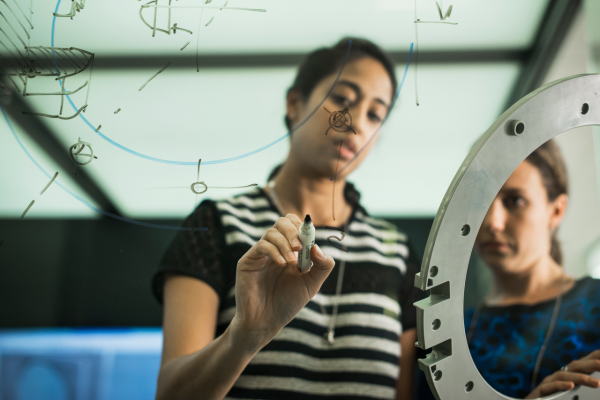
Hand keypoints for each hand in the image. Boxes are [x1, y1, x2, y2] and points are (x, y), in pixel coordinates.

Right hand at [230, 213, 335, 352]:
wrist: (265, 322)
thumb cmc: (287, 304)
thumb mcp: (311, 285)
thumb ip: (322, 266)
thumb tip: (319, 247)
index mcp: (290, 250)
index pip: (296, 226)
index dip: (304, 228)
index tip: (311, 239)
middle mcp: (275, 248)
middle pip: (282, 222)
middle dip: (293, 230)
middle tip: (300, 246)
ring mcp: (261, 254)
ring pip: (272, 232)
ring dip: (285, 243)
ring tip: (292, 262)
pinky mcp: (248, 261)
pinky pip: (261, 246)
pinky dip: (274, 251)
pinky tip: (282, 263)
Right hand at [526, 350, 599, 397]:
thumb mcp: (573, 394)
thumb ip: (584, 390)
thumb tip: (598, 384)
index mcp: (570, 375)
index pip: (584, 363)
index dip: (595, 357)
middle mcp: (560, 375)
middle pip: (576, 366)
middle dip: (591, 364)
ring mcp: (550, 381)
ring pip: (565, 375)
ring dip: (581, 378)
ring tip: (597, 383)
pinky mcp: (542, 390)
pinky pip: (551, 386)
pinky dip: (561, 385)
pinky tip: (571, 386)